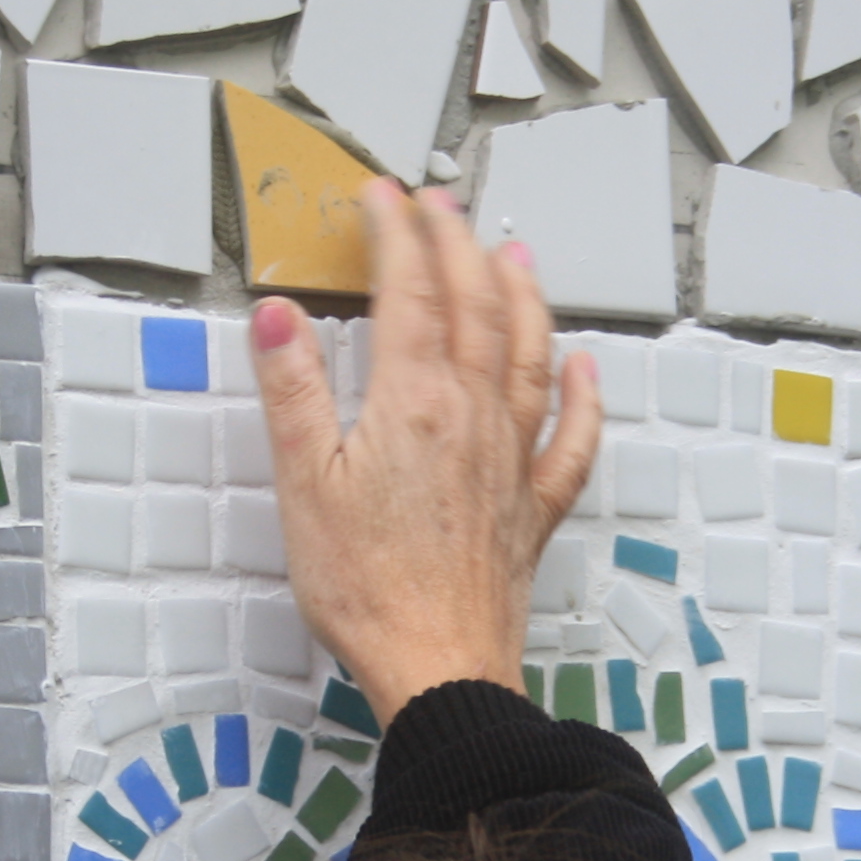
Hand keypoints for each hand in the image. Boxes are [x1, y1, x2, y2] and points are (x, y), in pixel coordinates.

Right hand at [252, 182, 602, 727]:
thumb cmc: (365, 588)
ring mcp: (512, 460)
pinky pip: (571, 437)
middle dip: (456, 243)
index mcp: (414, 403)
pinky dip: (584, 394)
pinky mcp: (532, 507)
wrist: (437, 665)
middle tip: (440, 204)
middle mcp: (473, 417)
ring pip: (529, 353)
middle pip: (474, 305)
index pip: (408, 290)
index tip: (381, 195)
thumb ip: (292, 392)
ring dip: (522, 295)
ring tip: (514, 254)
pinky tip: (584, 367)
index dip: (395, 232)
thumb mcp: (302, 485)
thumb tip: (276, 315)